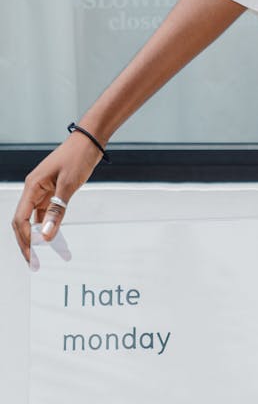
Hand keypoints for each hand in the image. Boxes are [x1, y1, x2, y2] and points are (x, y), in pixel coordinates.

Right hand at [12, 133, 101, 267]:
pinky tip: (56, 237)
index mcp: (32, 186)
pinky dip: (50, 225)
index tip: (32, 257)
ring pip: (36, 219)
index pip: (21, 220)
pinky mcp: (53, 190)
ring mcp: (43, 190)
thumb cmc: (78, 156)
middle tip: (35, 263)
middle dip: (28, 243)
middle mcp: (34, 189)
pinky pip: (47, 212)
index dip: (25, 240)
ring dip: (40, 236)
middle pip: (24, 222)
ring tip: (49, 254)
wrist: (90, 140)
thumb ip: (57, 211)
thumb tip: (47, 236)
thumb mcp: (69, 185)